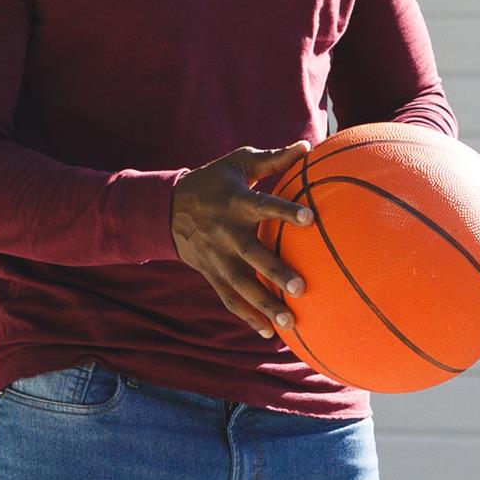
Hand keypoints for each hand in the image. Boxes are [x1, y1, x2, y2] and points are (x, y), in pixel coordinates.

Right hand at [171, 141, 315, 338]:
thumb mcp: (238, 163)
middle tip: (301, 287)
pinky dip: (248, 317)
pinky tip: (271, 332)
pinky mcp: (211, 275)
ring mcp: (217, 259)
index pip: (263, 206)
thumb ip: (273, 159)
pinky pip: (230, 300)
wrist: (168, 209)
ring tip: (290, 321)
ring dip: (264, 305)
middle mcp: (226, 234)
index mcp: (236, 203)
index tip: (311, 218)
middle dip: (275, 272)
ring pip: (241, 286)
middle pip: (252, 256)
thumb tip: (307, 147)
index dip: (286, 211)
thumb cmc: (215, 181)